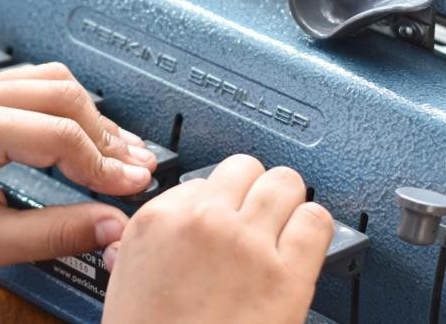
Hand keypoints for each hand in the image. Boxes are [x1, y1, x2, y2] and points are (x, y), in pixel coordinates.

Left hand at [0, 63, 156, 267]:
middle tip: (133, 167)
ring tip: (118, 149)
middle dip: (106, 135)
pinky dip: (65, 105)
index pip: (61, 134)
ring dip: (91, 114)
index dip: (104, 163)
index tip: (130, 185)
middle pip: (64, 95)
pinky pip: (31, 81)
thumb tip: (112, 224)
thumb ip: (58, 231)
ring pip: (51, 78)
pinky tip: (83, 131)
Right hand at [101, 155, 333, 323]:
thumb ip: (157, 240)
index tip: (222, 220)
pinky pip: (316, 221)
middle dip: (252, 191)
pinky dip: (313, 229)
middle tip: (255, 217)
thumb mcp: (129, 278)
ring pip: (284, 183)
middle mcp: (203, 223)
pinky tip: (303, 246)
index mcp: (157, 221)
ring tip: (282, 227)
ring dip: (286, 203)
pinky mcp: (287, 275)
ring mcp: (247, 245)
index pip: (201, 179)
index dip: (216, 202)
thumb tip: (182, 220)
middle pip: (245, 168)